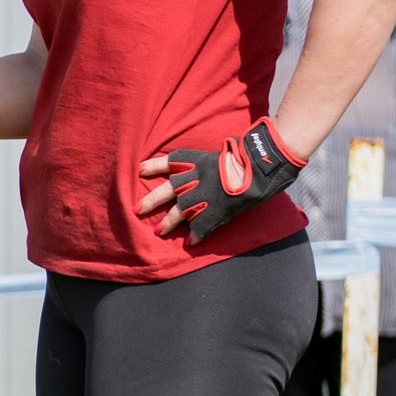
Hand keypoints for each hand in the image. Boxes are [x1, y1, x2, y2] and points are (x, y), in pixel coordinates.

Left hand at [136, 117, 305, 242]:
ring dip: (168, 222)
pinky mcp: (214, 211)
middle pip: (167, 189)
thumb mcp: (226, 153)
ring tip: (158, 231)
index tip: (140, 170)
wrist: (259, 167)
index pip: (170, 161)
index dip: (154, 166)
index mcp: (198, 161)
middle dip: (151, 201)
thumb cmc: (249, 156)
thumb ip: (213, 163)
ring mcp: (202, 196)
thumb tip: (214, 162)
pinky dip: (195, 235)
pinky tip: (190, 242)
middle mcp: (195, 178)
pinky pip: (200, 226)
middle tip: (136, 210)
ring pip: (179, 210)